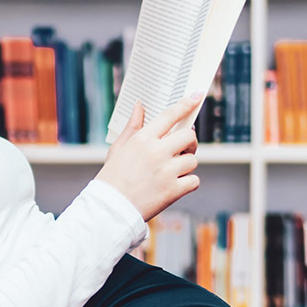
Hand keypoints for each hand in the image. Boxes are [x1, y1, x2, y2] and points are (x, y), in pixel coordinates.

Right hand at [95, 93, 202, 222]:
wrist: (110, 209)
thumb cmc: (113, 177)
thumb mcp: (119, 149)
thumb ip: (133, 126)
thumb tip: (140, 105)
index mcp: (143, 139)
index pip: (170, 115)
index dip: (185, 104)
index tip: (197, 96)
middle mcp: (157, 152)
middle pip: (189, 136)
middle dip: (189, 142)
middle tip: (183, 148)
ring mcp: (167, 172)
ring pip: (193, 160)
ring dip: (186, 166)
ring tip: (171, 173)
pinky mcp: (174, 190)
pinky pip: (194, 180)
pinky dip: (188, 183)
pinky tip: (175, 185)